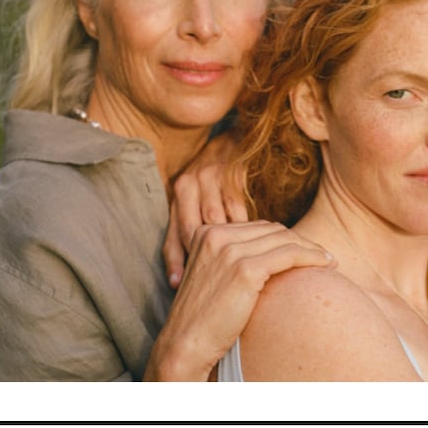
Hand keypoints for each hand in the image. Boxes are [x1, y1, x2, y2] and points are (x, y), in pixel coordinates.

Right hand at [144, 221, 334, 380]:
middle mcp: (216, 235)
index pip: (258, 227)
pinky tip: (325, 265)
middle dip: (302, 241)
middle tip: (323, 256)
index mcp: (206, 233)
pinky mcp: (244, 270)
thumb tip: (271, 257)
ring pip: (285, 240)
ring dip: (312, 249)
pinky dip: (311, 258)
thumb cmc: (203, 320)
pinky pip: (289, 255)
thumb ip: (232, 260)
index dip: (286, 238)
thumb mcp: (213, 279)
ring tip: (329, 261)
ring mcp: (229, 251)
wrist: (185, 345)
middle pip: (273, 230)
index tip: (306, 250)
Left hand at [165, 133, 249, 287]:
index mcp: (179, 194)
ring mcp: (212, 175)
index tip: (180, 284)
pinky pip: (237, 208)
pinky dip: (243, 227)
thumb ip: (183, 241)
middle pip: (197, 229)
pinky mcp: (233, 172)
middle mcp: (191, 182)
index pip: (176, 234)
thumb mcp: (191, 207)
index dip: (179, 261)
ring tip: (236, 263)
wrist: (233, 142)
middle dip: (206, 255)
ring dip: (228, 242)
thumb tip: (177, 282)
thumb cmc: (211, 186)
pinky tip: (252, 242)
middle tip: (217, 275)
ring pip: (217, 220)